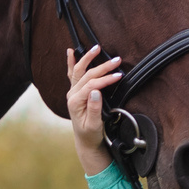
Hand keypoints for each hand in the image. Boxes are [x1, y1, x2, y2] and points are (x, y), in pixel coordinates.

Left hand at [64, 46, 124, 174]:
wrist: (86, 140)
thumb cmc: (91, 134)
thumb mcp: (94, 125)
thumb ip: (94, 108)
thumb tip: (96, 91)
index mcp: (75, 102)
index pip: (91, 85)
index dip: (105, 80)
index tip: (118, 76)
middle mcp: (72, 94)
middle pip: (87, 75)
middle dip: (102, 67)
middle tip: (117, 60)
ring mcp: (72, 91)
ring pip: (79, 70)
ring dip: (88, 58)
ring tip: (97, 48)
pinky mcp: (76, 91)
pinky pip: (72, 74)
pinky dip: (71, 62)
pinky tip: (70, 52)